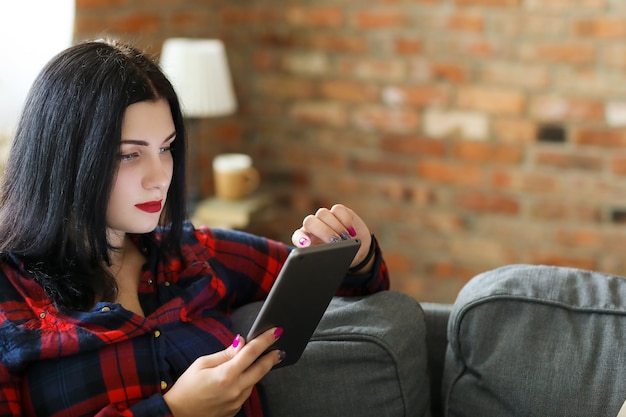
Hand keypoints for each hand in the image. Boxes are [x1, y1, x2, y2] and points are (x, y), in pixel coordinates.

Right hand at [163, 327, 282, 416]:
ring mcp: (236, 401)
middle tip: (280, 347)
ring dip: (259, 370)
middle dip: (272, 356)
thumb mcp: (201, 363)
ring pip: (255, 381)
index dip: (265, 340)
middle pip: (261, 369)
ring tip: (261, 359)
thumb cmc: (186, 387)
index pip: (251, 353)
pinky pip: (247, 392)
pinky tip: (244, 376)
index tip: (276, 331)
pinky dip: (248, 381)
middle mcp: (235, 389)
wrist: (177, 415)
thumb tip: (241, 343)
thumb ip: (225, 353)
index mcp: (226, 375)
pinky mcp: (235, 410)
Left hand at [291, 204, 373, 272]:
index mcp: (306, 240)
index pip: (297, 236)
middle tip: (335, 242)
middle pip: (309, 221)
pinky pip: (337, 209)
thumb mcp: (334, 262)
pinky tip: (351, 230)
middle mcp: (313, 226)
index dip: (300, 239)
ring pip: (323, 213)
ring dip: (336, 227)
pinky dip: (345, 220)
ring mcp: (325, 217)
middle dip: (323, 231)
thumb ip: (327, 259)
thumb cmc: (341, 258)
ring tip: (346, 239)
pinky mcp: (338, 211)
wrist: (357, 251)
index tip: (306, 244)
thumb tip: (327, 259)